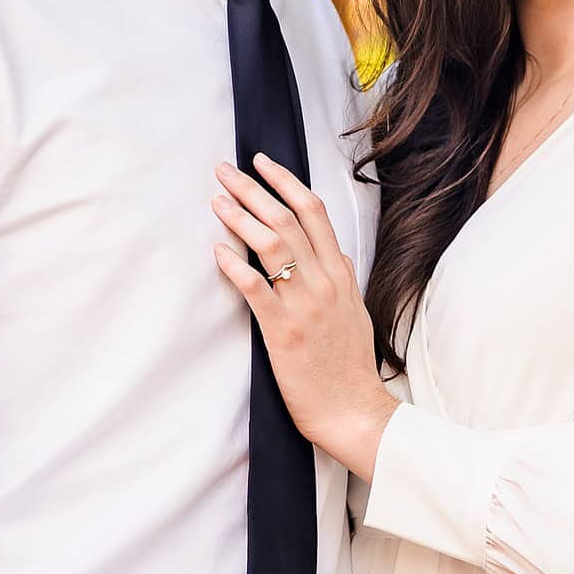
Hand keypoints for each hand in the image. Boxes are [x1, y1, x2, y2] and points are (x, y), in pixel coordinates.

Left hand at [213, 153, 395, 480]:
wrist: (354, 410)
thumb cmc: (349, 366)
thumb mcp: (356, 312)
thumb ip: (344, 279)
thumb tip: (337, 252)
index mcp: (341, 274)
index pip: (314, 212)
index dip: (285, 181)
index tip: (262, 162)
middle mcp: (325, 282)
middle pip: (287, 220)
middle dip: (253, 189)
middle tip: (224, 170)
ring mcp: (305, 305)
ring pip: (272, 246)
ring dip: (240, 217)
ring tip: (216, 200)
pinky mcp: (284, 331)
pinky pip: (256, 289)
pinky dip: (235, 265)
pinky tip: (217, 250)